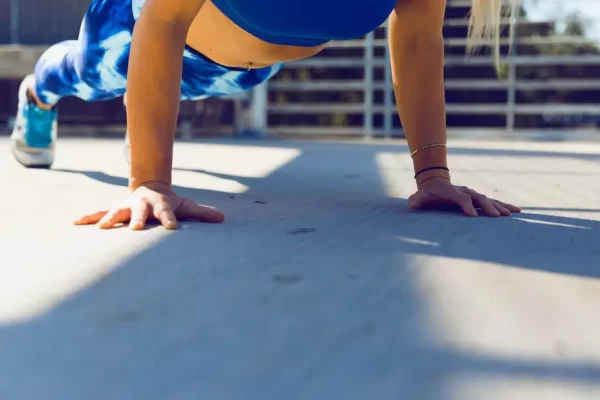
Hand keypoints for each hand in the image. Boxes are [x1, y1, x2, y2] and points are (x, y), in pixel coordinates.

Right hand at [74, 181, 224, 229]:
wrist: (150, 187)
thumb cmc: (169, 203)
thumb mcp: (186, 206)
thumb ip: (202, 213)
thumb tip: (223, 218)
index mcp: (160, 205)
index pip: (167, 214)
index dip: (169, 220)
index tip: (171, 229)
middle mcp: (141, 205)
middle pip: (139, 212)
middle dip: (137, 219)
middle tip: (135, 228)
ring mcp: (126, 207)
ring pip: (116, 212)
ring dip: (109, 219)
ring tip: (102, 228)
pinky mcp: (114, 210)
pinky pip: (99, 213)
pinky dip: (88, 217)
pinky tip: (76, 223)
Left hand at [408, 177, 520, 216]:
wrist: (434, 184)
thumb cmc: (426, 195)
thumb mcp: (418, 198)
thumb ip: (416, 201)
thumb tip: (412, 204)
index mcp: (451, 192)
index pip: (461, 198)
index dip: (467, 206)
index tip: (473, 217)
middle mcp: (465, 192)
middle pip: (479, 198)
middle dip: (488, 207)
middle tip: (498, 217)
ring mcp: (472, 194)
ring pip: (489, 199)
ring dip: (500, 206)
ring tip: (512, 213)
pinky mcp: (478, 199)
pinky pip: (493, 201)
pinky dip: (504, 205)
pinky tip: (516, 210)